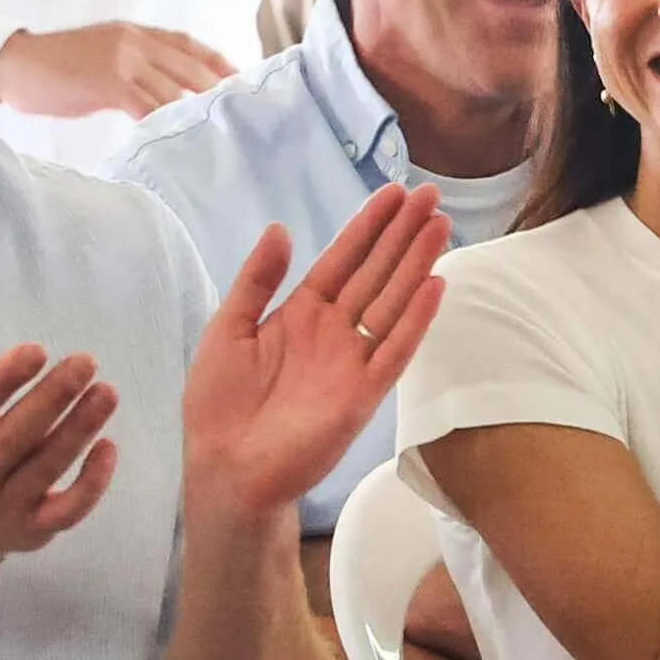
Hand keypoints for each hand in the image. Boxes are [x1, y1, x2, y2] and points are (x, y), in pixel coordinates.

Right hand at [0, 23, 236, 120]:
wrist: (13, 63)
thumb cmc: (54, 67)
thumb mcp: (101, 55)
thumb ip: (132, 67)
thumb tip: (160, 94)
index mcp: (133, 32)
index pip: (187, 44)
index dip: (216, 61)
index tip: (240, 79)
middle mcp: (134, 41)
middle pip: (189, 66)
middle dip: (216, 89)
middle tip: (241, 111)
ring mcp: (122, 60)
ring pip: (172, 88)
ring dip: (195, 111)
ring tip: (216, 132)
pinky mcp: (108, 82)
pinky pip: (146, 105)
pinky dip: (164, 122)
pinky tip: (175, 139)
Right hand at [0, 307, 120, 561]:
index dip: (3, 379)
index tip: (37, 349)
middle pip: (15, 437)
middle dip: (52, 399)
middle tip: (86, 361)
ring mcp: (4, 506)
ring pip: (45, 468)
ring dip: (78, 430)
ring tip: (107, 393)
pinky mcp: (34, 530)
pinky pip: (67, 510)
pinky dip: (91, 484)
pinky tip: (110, 446)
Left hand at [184, 183, 449, 524]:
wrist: (224, 467)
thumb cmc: (219, 404)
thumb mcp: (227, 328)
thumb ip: (257, 280)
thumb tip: (281, 228)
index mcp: (302, 312)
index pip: (344, 259)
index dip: (369, 226)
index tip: (395, 192)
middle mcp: (334, 331)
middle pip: (376, 272)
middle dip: (403, 233)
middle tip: (431, 194)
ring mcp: (352, 361)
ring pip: (392, 302)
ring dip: (417, 265)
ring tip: (440, 225)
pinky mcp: (362, 395)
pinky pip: (394, 351)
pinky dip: (415, 320)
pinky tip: (434, 285)